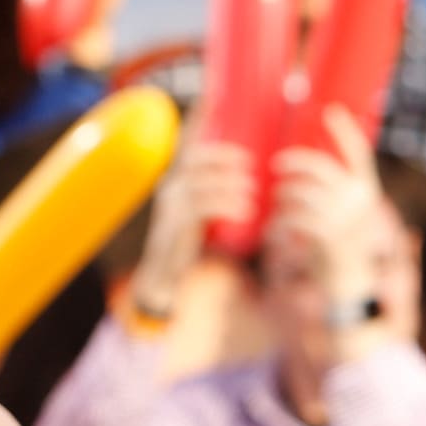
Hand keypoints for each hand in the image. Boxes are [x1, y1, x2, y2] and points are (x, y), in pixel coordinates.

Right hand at [134, 134, 262, 312]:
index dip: (218, 149)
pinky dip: (225, 205)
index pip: (192, 153)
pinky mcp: (174, 227)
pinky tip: (246, 211)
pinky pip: (201, 208)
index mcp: (176, 182)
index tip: (246, 156)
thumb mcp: (203, 213)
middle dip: (223, 161)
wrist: (168, 275)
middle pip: (194, 163)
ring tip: (252, 192)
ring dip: (228, 184)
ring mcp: (169, 208)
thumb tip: (258, 182)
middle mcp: (169, 190)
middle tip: (251, 170)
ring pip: (198, 184)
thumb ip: (219, 197)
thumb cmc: (193, 243)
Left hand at [268, 105, 401, 319]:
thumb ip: (327, 190)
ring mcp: (345, 218)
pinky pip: (295, 217)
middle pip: (320, 167)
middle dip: (294, 161)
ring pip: (302, 192)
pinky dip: (281, 221)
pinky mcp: (329, 237)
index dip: (344, 131)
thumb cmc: (335, 241)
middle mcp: (359, 200)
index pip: (357, 153)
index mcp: (365, 189)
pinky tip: (276, 228)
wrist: (347, 281)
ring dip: (283, 194)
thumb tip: (297, 164)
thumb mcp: (339, 211)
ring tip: (277, 201)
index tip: (330, 111)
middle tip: (276, 165)